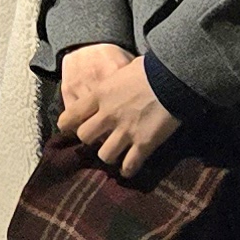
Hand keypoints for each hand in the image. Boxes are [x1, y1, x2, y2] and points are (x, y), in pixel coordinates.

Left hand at [63, 44, 179, 176]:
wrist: (172, 78)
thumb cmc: (148, 69)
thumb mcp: (120, 70)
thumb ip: (111, 83)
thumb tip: (112, 82)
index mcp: (99, 95)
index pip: (72, 115)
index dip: (67, 124)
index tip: (68, 127)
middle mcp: (108, 115)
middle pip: (85, 137)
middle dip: (89, 140)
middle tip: (97, 138)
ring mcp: (125, 131)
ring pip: (105, 155)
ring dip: (109, 156)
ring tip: (115, 155)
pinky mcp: (144, 143)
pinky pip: (130, 164)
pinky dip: (128, 169)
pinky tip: (128, 170)